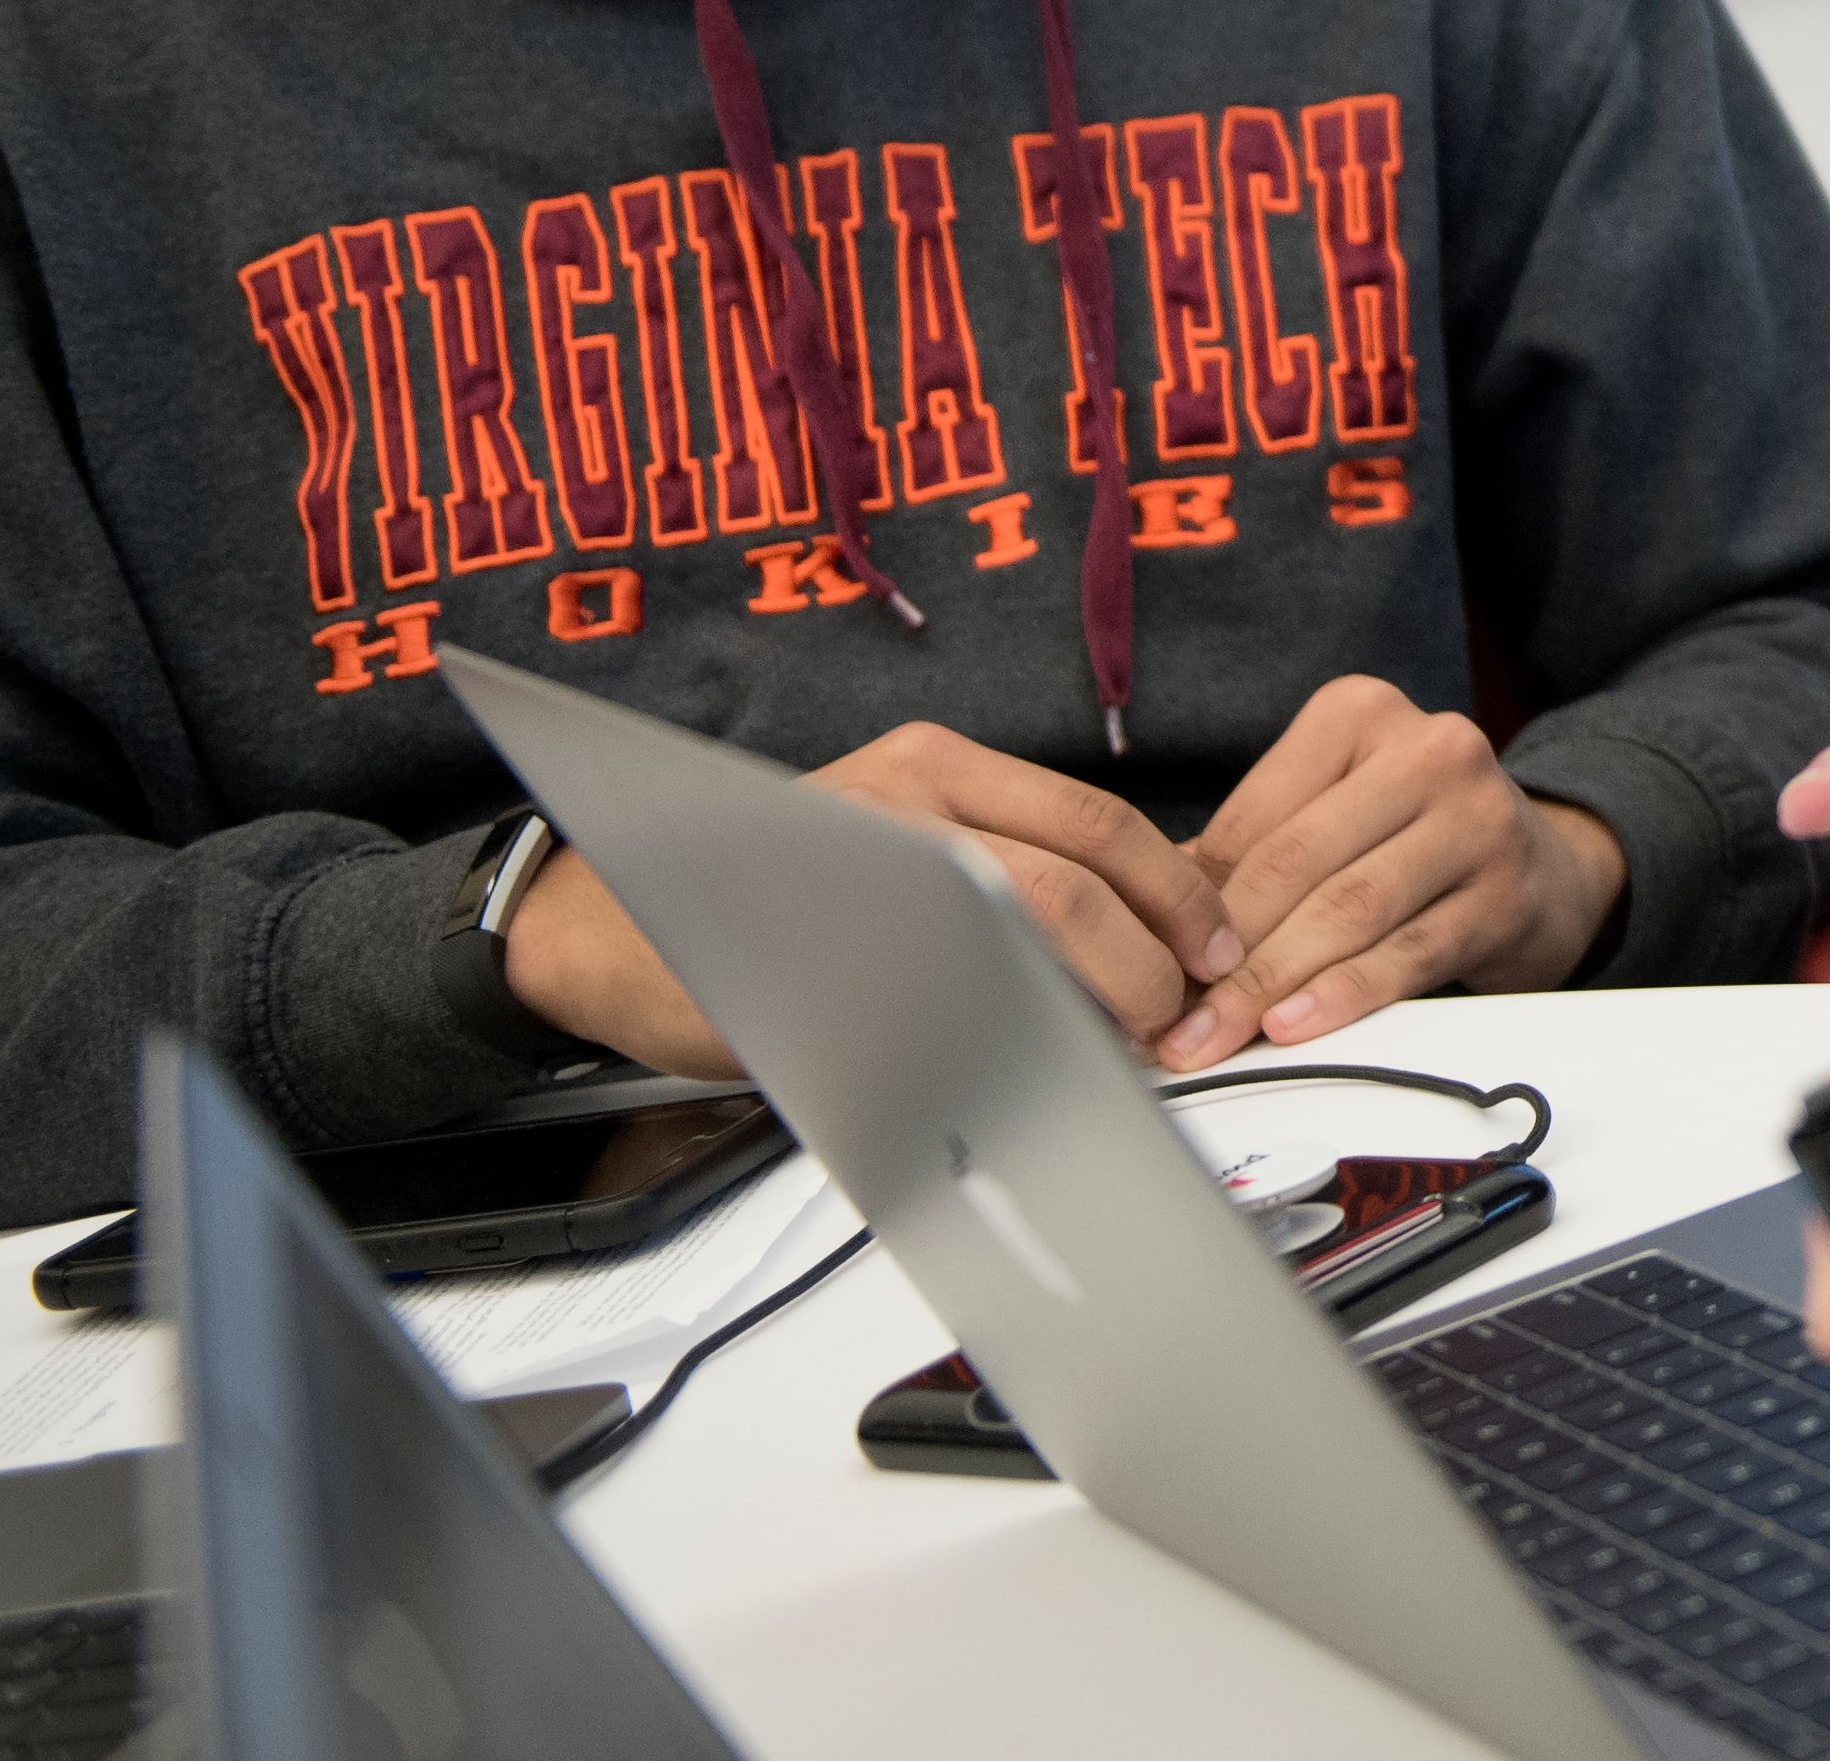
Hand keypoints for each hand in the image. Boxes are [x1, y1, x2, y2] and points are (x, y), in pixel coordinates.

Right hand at [501, 719, 1247, 1074]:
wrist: (615, 925)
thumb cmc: (775, 892)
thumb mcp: (895, 842)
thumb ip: (998, 865)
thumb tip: (1130, 939)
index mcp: (937, 768)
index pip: (1101, 824)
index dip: (1177, 895)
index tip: (1215, 951)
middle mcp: (905, 798)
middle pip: (1077, 877)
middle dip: (1150, 960)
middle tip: (1175, 1017)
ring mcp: (862, 868)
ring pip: (1023, 925)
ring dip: (1093, 997)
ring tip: (1118, 1043)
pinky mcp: (821, 947)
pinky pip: (942, 994)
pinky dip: (1007, 1033)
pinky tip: (1025, 1061)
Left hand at [1182, 676, 1633, 1062]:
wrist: (1545, 866)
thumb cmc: (1410, 840)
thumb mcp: (1328, 817)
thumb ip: (1244, 856)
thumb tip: (1136, 922)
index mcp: (1359, 713)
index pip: (1252, 819)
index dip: (1185, 902)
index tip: (1141, 965)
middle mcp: (1428, 748)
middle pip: (1295, 862)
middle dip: (1221, 953)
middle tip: (1169, 1019)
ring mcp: (1478, 816)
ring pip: (1348, 909)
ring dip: (1269, 983)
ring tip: (1214, 1034)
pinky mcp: (1507, 890)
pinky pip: (1408, 951)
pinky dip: (1343, 994)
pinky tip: (1293, 1025)